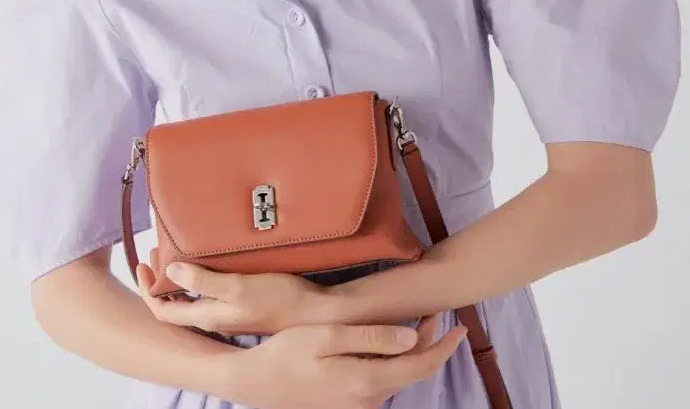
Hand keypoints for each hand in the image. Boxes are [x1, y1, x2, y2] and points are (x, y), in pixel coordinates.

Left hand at [135, 250, 328, 335]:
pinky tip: (208, 260)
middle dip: (159, 280)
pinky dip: (198, 278)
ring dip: (178, 278)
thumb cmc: (278, 298)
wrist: (313, 311)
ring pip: (191, 299)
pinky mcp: (242, 304)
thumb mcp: (238, 287)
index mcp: (208, 317)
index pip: (163, 311)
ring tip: (175, 252)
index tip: (142, 264)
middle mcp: (214, 318)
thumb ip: (203, 281)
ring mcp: (228, 313)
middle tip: (155, 253)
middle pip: (174, 305)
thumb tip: (170, 271)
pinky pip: (209, 293)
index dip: (147, 290)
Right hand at [220, 314, 467, 408]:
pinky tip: (387, 344)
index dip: (444, 346)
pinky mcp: (348, 404)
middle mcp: (370, 400)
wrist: (255, 384)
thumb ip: (371, 337)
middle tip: (437, 315)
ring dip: (412, 353)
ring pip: (397, 377)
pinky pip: (381, 382)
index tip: (461, 326)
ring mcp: (359, 406)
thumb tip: (412, 339)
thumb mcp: (327, 335)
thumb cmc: (287, 353)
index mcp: (368, 381)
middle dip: (430, 345)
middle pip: (412, 372)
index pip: (420, 365)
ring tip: (417, 323)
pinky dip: (393, 362)